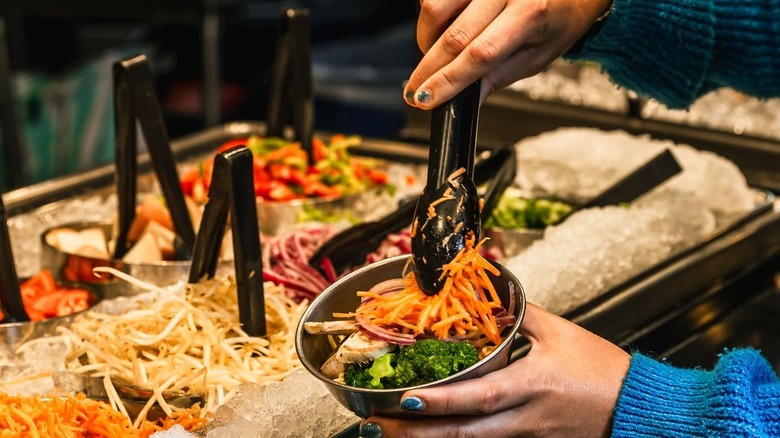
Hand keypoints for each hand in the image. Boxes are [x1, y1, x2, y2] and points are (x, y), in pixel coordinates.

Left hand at [360, 303, 630, 436]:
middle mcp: (525, 418)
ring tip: (391, 433)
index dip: (441, 401)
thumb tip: (490, 294)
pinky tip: (433, 436)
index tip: (405, 399)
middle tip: (377, 424)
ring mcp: (527, 437)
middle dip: (417, 433)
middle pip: (464, 434)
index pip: (479, 397)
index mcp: (533, 385)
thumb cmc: (603, 371)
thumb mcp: (562, 333)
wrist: (638, 409)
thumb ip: (521, 313)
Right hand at [403, 0, 611, 108]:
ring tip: (437, 56)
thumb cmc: (560, 16)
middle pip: (453, 35)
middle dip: (428, 69)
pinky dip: (433, 19)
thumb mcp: (538, 55)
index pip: (479, 54)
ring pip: (434, 9)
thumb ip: (498, 76)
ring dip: (427, 41)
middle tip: (415, 91)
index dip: (448, 81)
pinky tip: (444, 30)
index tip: (426, 99)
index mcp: (531, 13)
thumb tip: (464, 100)